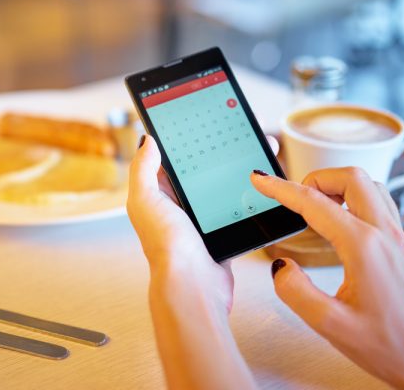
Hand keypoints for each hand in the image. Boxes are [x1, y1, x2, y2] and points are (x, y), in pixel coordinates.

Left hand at [127, 134, 279, 313]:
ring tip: (257, 147)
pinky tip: (261, 180)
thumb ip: (143, 169)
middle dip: (218, 148)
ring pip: (220, 184)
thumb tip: (147, 139)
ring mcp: (199, 217)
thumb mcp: (145, 199)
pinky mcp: (220, 229)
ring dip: (236, 168)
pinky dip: (247, 193)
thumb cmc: (166, 245)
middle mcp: (177, 204)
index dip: (183, 138)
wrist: (193, 284)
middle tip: (238, 130)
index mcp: (157, 193)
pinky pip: (235, 205)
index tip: (201, 118)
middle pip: (199, 167)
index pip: (169, 157)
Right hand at [251, 167, 403, 388]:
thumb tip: (280, 266)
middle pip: (348, 178)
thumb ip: (295, 291)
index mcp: (363, 247)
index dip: (280, 189)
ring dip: (335, 185)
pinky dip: (352, 197)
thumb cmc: (389, 345)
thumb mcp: (329, 325)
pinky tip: (339, 216)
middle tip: (292, 198)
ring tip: (312, 204)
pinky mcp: (398, 245)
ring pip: (367, 185)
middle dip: (313, 179)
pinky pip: (377, 202)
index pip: (313, 204)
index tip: (261, 182)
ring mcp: (394, 237)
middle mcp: (383, 234)